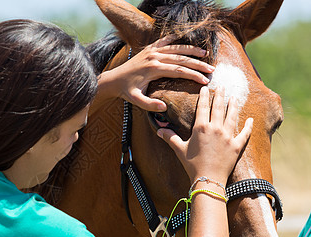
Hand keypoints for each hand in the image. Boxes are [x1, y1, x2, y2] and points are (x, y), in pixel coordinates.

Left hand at [99, 35, 214, 111]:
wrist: (113, 79)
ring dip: (191, 50)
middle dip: (198, 64)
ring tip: (204, 53)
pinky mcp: (148, 48)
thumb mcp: (136, 100)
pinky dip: (175, 40)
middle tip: (211, 69)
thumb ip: (150, 105)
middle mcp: (154, 57)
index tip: (205, 81)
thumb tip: (165, 107)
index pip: (179, 71)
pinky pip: (164, 41)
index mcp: (154, 69)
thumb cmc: (126, 91)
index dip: (193, 76)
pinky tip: (185, 42)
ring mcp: (151, 51)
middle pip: (181, 59)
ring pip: (175, 48)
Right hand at [156, 86, 252, 184]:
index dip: (204, 97)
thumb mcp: (179, 149)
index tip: (205, 88)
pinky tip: (250, 119)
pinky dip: (248, 126)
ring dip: (234, 106)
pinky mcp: (237, 146)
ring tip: (235, 97)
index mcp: (201, 128)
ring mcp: (228, 136)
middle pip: (219, 108)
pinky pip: (244, 133)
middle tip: (222, 86)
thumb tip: (159, 130)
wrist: (208, 178)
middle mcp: (215, 129)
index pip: (203, 107)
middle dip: (220, 96)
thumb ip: (170, 138)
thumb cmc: (192, 164)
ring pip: (232, 116)